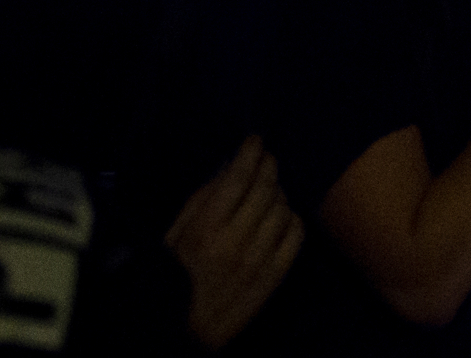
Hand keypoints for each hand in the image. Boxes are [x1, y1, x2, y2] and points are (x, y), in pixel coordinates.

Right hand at [164, 136, 303, 350]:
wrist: (184, 330)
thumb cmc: (173, 277)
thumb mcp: (174, 235)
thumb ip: (201, 199)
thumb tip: (229, 166)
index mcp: (205, 228)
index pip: (238, 177)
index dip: (251, 152)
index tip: (256, 140)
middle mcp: (235, 240)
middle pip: (266, 188)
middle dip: (268, 166)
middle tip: (267, 158)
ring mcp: (259, 258)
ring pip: (284, 207)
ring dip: (278, 194)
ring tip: (268, 192)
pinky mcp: (275, 275)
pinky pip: (297, 235)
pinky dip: (292, 219)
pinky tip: (281, 217)